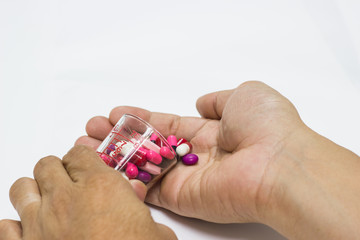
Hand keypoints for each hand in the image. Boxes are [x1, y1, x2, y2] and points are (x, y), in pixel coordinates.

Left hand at [0, 145, 175, 239]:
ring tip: (48, 203)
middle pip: (47, 165)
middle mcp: (65, 199)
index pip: (80, 153)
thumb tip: (133, 193)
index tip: (88, 167)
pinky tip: (32, 232)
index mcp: (100, 186)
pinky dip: (16, 226)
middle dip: (58, 170)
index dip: (84, 159)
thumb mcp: (154, 230)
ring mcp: (40, 224)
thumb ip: (138, 206)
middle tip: (69, 184)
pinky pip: (6, 227)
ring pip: (21, 188)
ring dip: (34, 191)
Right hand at [76, 81, 304, 222]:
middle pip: (150, 146)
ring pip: (143, 166)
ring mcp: (187, 178)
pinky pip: (147, 188)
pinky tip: (99, 164)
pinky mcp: (181, 199)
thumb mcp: (244, 95)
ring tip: (84, 144)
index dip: (140, 118)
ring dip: (114, 156)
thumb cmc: (265, 125)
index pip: (166, 125)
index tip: (115, 113)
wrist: (277, 163)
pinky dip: (123, 178)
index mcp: (210, 132)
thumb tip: (202, 103)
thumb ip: (218, 99)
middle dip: (120, 136)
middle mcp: (196, 155)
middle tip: (92, 128)